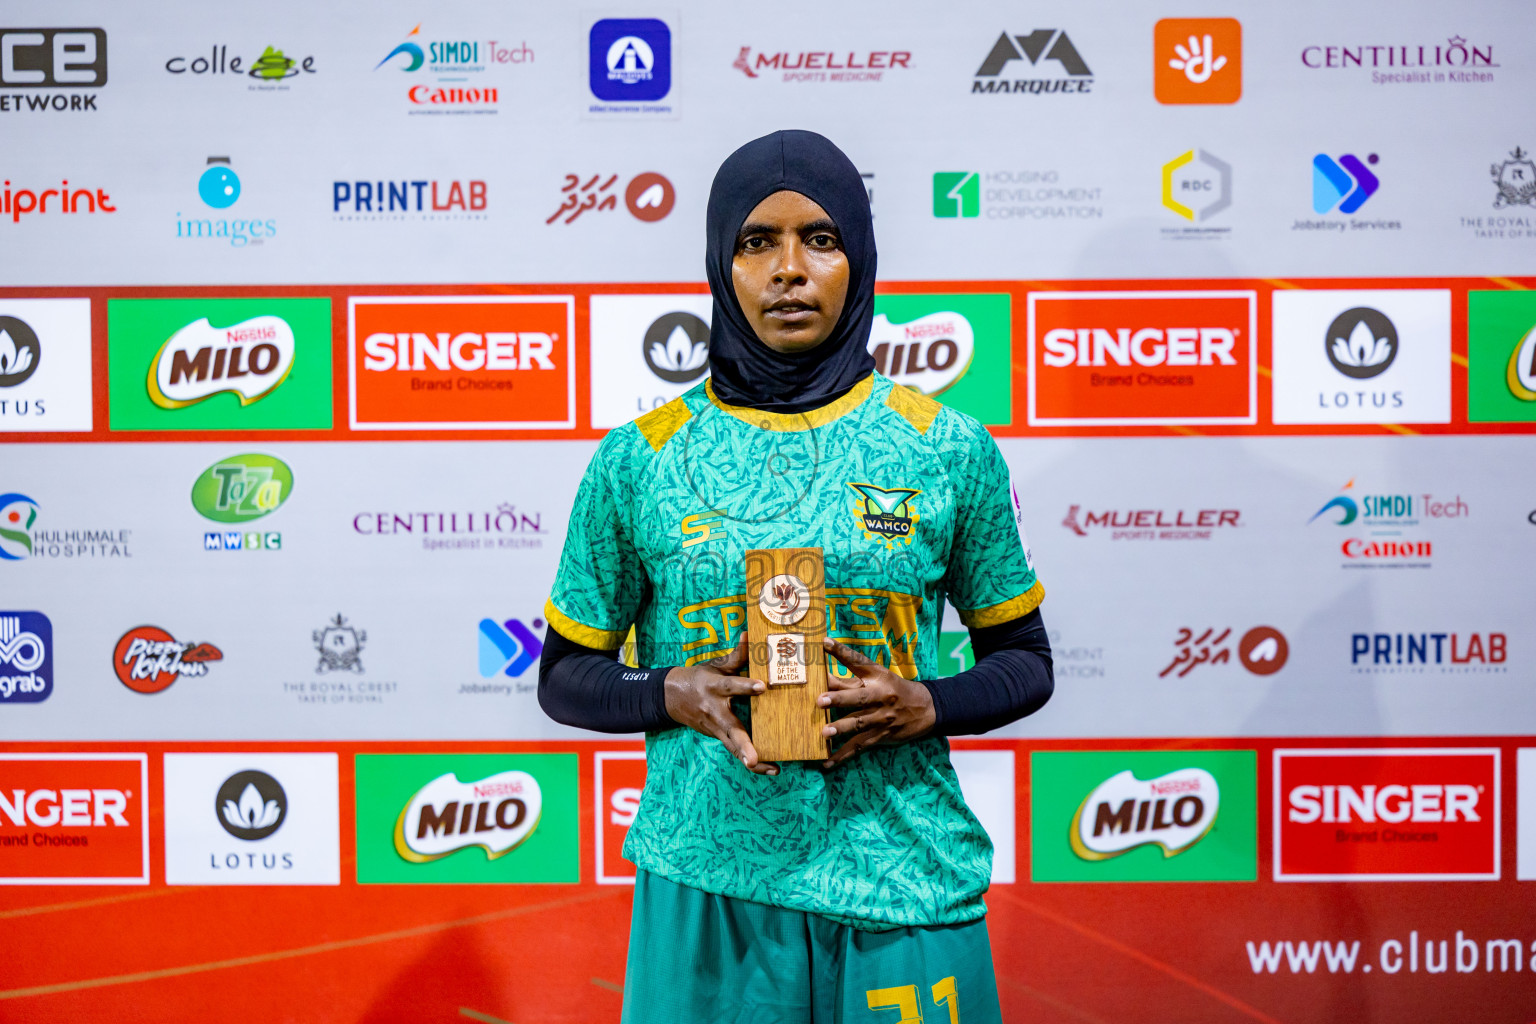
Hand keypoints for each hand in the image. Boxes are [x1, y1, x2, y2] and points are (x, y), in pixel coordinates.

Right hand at [664, 636, 777, 775]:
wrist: (671, 697)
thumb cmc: (700, 679)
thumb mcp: (715, 666)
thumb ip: (736, 655)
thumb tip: (750, 634)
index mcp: (714, 688)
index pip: (731, 686)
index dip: (746, 686)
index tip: (763, 686)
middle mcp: (714, 711)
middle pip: (731, 729)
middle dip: (744, 744)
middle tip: (754, 757)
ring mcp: (715, 727)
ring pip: (732, 746)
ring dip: (749, 759)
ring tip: (770, 767)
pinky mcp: (717, 736)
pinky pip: (734, 750)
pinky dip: (750, 761)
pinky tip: (770, 767)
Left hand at [817, 638, 936, 768]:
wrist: (926, 709)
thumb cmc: (894, 688)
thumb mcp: (879, 677)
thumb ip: (851, 675)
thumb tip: (823, 668)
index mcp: (879, 677)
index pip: (859, 662)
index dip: (842, 652)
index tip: (825, 643)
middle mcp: (880, 696)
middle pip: (859, 698)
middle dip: (840, 699)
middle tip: (821, 700)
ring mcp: (881, 718)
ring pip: (859, 724)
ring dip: (841, 729)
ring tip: (824, 733)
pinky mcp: (881, 737)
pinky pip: (859, 747)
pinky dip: (843, 756)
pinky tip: (827, 763)